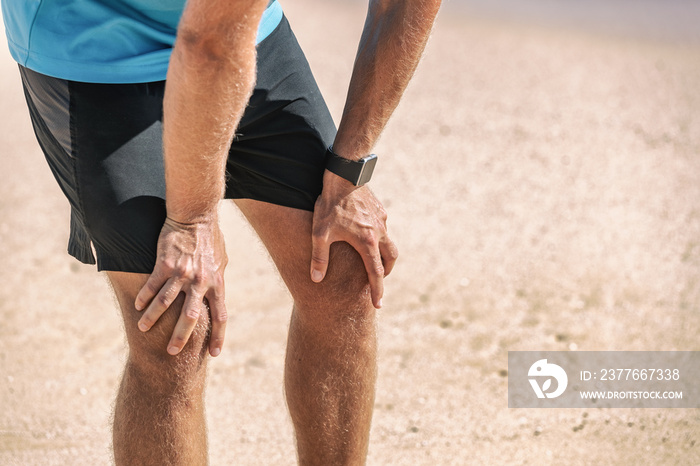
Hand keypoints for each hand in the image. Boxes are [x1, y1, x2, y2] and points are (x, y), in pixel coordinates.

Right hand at [134, 216, 227, 356]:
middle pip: (191, 317)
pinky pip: (152, 286)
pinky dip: (144, 298)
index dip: (218, 336)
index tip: (213, 353)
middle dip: (181, 338)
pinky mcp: (166, 264)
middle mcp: (201, 282)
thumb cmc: (210, 238)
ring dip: (153, 319)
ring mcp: (183, 274)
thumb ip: (218, 278)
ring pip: (165, 304)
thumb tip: (217, 291)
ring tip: (143, 329)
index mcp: (217, 283)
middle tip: (172, 352)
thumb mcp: (221, 261)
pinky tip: (138, 307)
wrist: (196, 216)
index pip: (220, 315)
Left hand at [310, 171, 398, 307]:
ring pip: (390, 244)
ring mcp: (382, 221)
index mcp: (367, 243)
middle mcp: (379, 233)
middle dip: (386, 273)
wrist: (345, 174)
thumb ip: (319, 257)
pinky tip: (366, 235)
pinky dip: (380, 238)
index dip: (377, 291)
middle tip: (378, 282)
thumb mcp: (320, 233)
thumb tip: (316, 279)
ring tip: (374, 261)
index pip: (376, 274)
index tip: (378, 304)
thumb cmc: (330, 204)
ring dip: (385, 256)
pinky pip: (383, 229)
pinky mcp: (380, 210)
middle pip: (390, 259)